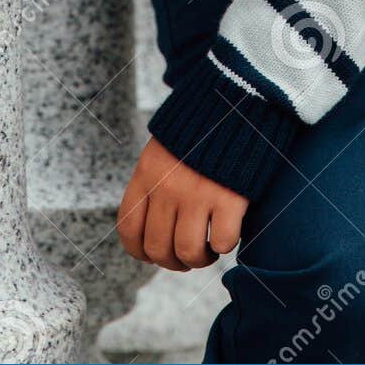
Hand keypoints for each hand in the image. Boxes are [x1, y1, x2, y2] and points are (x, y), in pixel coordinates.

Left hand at [116, 137, 247, 270]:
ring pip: (188, 252)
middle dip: (173, 262)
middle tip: (189, 256)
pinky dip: (225, 244)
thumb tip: (153, 229)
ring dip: (200, 259)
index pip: (129, 228)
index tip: (153, 255)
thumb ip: (154, 183)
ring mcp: (197, 193)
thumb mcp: (163, 150)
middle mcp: (167, 186)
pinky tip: (228, 231)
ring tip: (209, 250)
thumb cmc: (199, 131)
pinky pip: (222, 242)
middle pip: (157, 248)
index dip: (139, 251)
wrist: (235, 102)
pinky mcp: (229, 197)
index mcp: (147, 172)